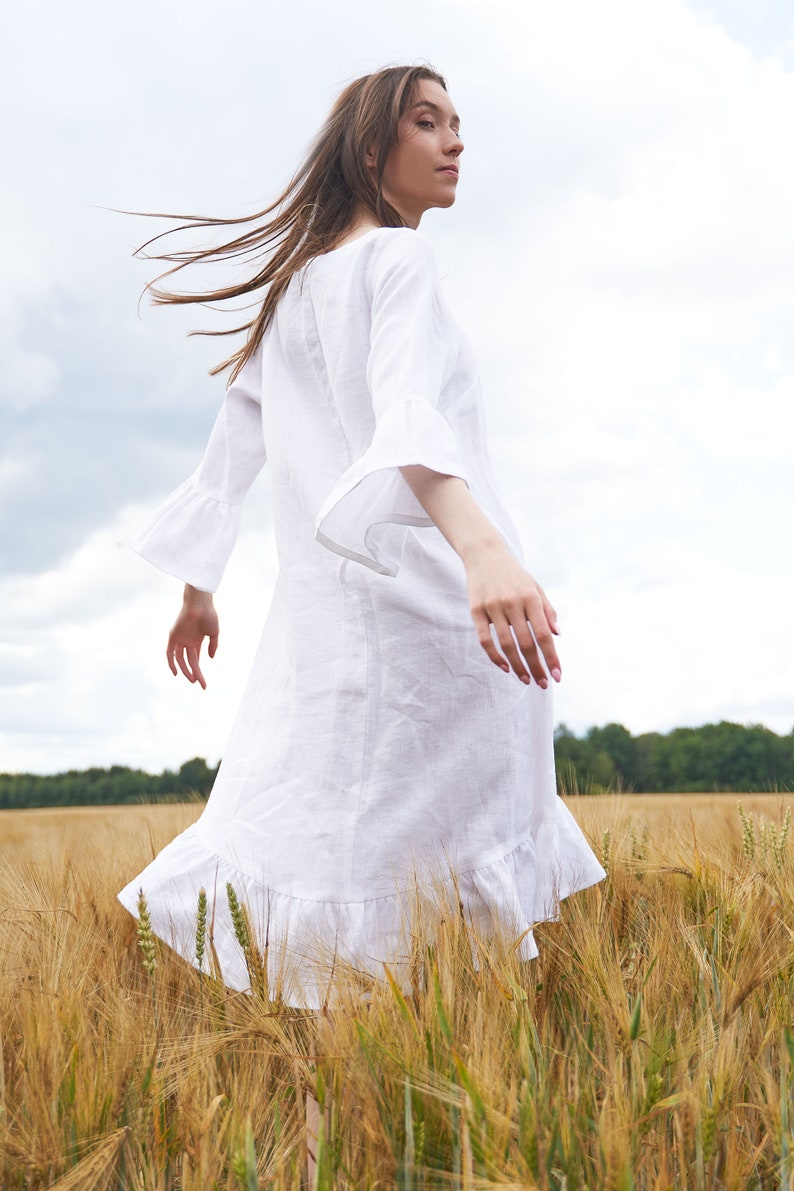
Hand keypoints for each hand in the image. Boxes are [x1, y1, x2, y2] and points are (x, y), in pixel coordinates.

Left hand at [166, 585, 218, 688]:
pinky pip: (169, 653)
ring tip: (193, 680)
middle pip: (189, 661)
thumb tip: (210, 658)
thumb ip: (213, 646)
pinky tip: (176, 673)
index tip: (204, 683)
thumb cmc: (209, 615)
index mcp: (196, 641)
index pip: (196, 659)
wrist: (200, 604)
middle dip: (195, 673)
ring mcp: (180, 639)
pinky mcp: (173, 636)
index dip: (199, 671)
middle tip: (200, 684)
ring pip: (180, 659)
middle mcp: (187, 641)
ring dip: (186, 670)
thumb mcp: (214, 633)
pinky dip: (171, 663)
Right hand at [465, 543, 560, 686]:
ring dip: (517, 666)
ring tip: (526, 679)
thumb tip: (558, 635)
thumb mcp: (536, 587)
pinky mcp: (475, 610)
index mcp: (531, 597)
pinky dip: (495, 656)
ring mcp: (492, 607)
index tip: (557, 675)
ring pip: (506, 645)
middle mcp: (512, 602)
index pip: (544, 634)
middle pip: (526, 643)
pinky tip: (505, 667)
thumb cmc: (514, 575)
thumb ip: (548, 611)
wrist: (484, 554)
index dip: (551, 657)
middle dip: (536, 667)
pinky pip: (485, 639)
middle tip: (543, 684)